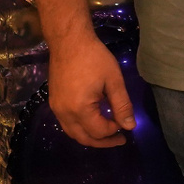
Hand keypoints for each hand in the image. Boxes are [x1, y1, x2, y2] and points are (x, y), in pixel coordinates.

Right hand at [48, 31, 134, 147]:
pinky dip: (81, 127)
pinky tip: (93, 122)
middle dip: (103, 141)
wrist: (69, 42)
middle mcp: (64, 113)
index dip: (115, 131)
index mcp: (79, 109)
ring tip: (109, 133)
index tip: (127, 123)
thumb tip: (130, 126)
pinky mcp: (54, 102)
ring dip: (90, 136)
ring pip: (73, 132)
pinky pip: (67, 123)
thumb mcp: (114, 81)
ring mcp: (56, 108)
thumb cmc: (95, 58)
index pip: (99, 131)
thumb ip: (122, 106)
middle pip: (83, 138)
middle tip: (120, 139)